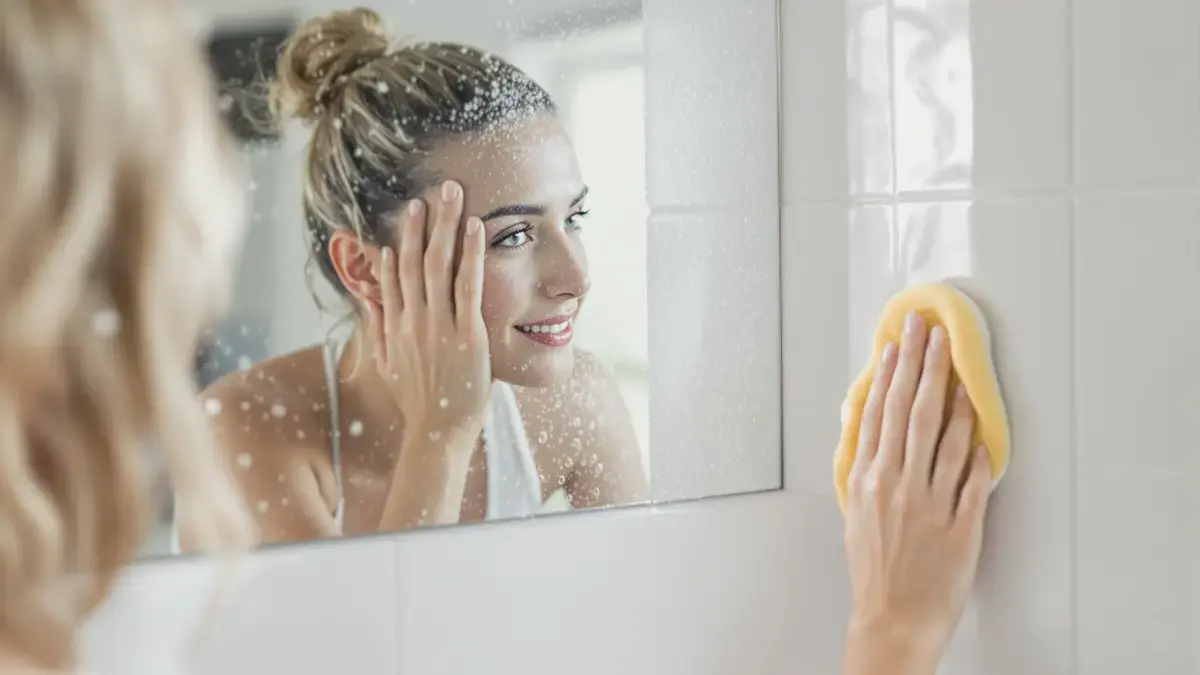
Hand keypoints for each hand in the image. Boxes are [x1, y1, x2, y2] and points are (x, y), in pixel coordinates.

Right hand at [363, 180, 490, 440]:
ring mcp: (439, 325)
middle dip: (422, 224)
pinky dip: (471, 253)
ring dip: (445, 226)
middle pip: (414, 260)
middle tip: (430, 192)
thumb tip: (365, 296)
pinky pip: (469, 285)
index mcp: (396, 325)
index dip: (401, 241)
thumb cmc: (419, 401)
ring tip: (452, 195)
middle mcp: (414, 320)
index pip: (394, 275)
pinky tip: (476, 228)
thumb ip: (377, 326)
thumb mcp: (387, 364)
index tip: (407, 214)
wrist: (439, 432)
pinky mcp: (467, 333)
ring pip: (439, 264)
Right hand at [843, 310, 991, 666]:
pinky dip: (977, 444)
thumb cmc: (875, 570)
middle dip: (920, 364)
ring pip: (943, 434)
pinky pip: (972, 475)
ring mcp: (929, 502)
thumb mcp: (854, 513)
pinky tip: (980, 417)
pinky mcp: (960, 523)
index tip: (895, 344)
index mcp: (866, 480)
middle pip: (910, 411)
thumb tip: (869, 431)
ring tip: (958, 361)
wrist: (894, 618)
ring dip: (952, 394)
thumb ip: (863, 469)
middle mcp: (896, 485)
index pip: (877, 414)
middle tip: (929, 330)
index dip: (887, 374)